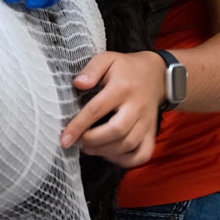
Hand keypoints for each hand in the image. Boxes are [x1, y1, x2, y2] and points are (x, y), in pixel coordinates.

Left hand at [59, 50, 165, 167]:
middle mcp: (136, 106)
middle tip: (78, 141)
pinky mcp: (152, 132)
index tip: (64, 138)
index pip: (97, 109)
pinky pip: (143, 153)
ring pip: (129, 144)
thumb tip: (78, 84)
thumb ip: (91, 69)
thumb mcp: (107, 59)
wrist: (156, 74)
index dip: (78, 126)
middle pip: (116, 131)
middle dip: (93, 141)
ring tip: (88, 148)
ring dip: (105, 151)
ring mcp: (146, 121)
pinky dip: (126, 161)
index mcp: (122, 87)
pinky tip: (109, 154)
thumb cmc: (125, 68)